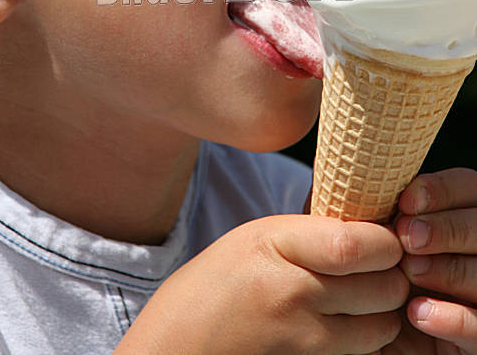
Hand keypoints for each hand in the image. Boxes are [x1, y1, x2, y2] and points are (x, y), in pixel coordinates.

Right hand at [113, 215, 407, 353]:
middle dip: (393, 276)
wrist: (170, 352)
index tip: (383, 237)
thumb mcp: (253, 238)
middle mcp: (292, 296)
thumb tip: (369, 222)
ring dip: (383, 311)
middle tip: (379, 267)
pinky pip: (361, 354)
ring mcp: (302, 342)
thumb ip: (310, 232)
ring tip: (360, 297)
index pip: (358, 245)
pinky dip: (365, 340)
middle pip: (383, 288)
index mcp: (275, 247)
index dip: (386, 241)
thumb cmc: (209, 289)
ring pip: (382, 327)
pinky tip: (343, 324)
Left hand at [383, 168, 476, 354]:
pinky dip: (452, 318)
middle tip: (408, 237)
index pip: (467, 187)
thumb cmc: (380, 271)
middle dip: (444, 229)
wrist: (381, 330)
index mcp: (461, 213)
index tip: (405, 202)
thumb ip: (381, 213)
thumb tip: (351, 185)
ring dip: (447, 270)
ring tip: (409, 271)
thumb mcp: (382, 237)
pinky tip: (418, 312)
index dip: (441, 191)